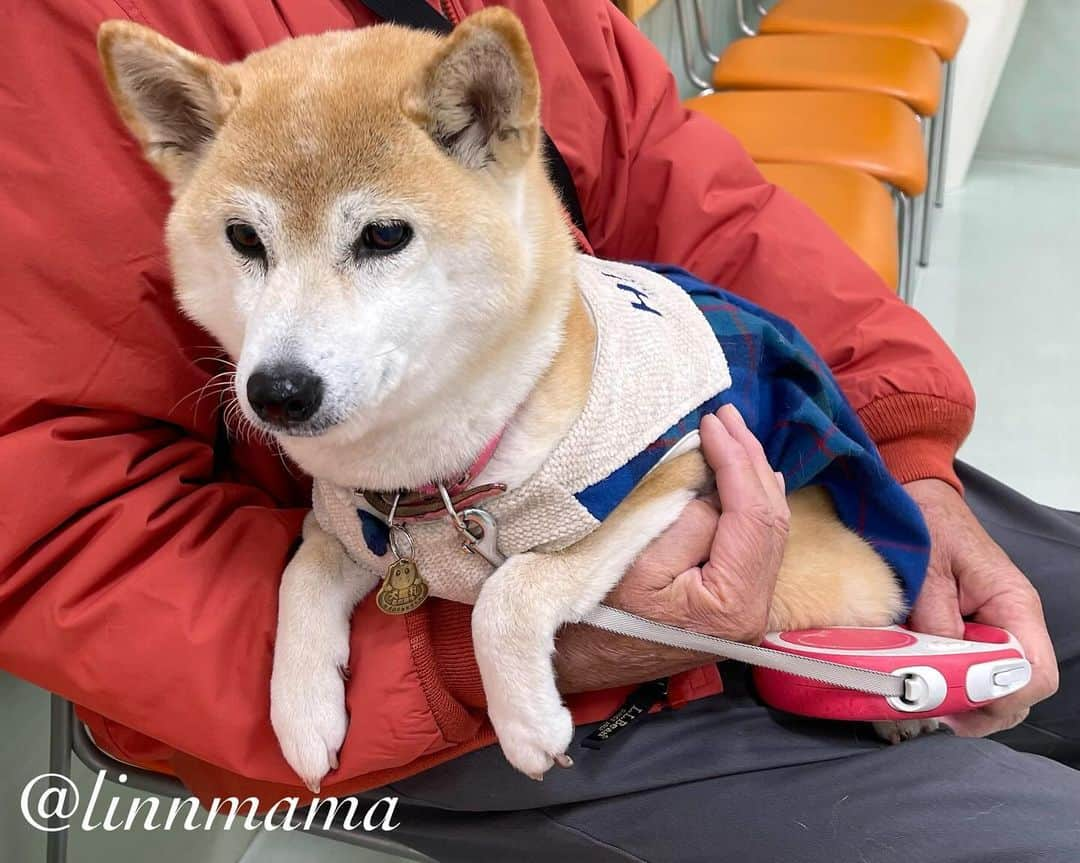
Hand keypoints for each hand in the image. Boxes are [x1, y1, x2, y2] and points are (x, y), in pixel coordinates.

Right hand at [609, 404, 789, 641]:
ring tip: (737, 435)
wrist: (579, 664)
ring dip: (754, 478)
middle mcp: (753, 610)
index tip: (714, 422)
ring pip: (768, 530)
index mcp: (732, 602)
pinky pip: (755, 544)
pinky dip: (751, 504)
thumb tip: (714, 488)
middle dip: (751, 461)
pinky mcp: (733, 604)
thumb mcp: (636, 560)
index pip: (752, 514)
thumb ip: (687, 520)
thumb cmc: (597, 614)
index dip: (736, 460)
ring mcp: (747, 609)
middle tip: (729, 416)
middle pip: (770, 520)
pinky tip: (748, 479)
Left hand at [905, 478, 1058, 736]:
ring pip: (999, 683)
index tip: (962, 705)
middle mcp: (1013, 619)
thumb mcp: (926, 573)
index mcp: (1013, 603)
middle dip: (984, 708)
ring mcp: (995, 625)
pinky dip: (957, 682)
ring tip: (930, 701)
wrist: (918, 500)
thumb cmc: (926, 526)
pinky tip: (928, 681)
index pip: (1035, 672)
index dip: (1004, 698)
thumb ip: (937, 622)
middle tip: (939, 713)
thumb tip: (941, 669)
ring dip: (969, 699)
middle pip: (1021, 688)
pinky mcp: (974, 626)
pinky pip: (977, 666)